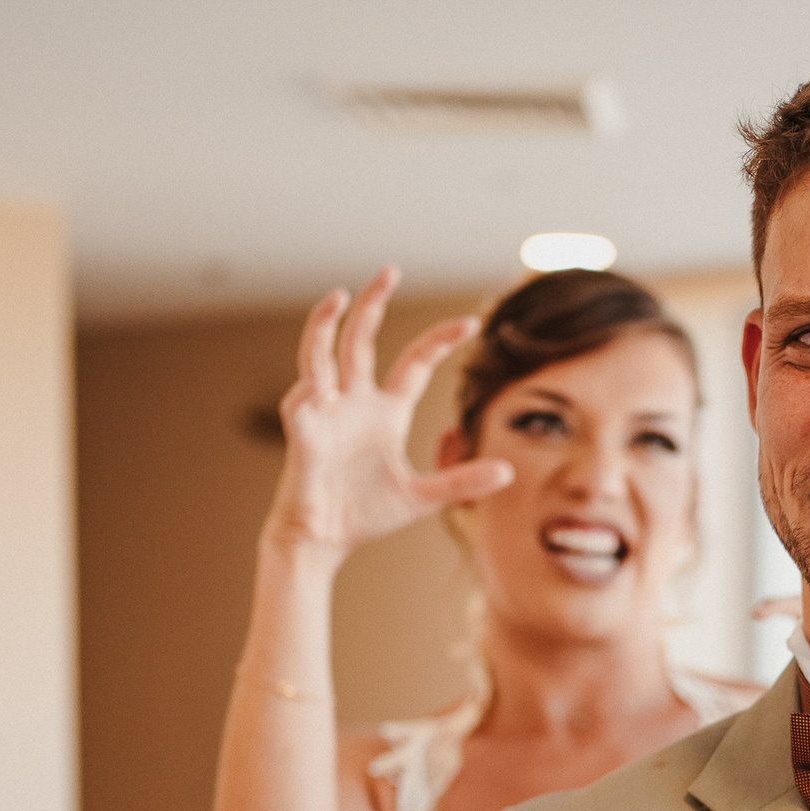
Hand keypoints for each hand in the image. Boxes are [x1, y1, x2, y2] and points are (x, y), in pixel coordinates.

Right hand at [258, 265, 513, 568]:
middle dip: (373, 304)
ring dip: (325, 325)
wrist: (323, 541)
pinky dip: (308, 393)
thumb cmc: (365, 515)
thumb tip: (508, 471)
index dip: (440, 340)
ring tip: (339, 296)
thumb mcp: (422, 497)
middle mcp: (354, 402)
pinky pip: (301, 404)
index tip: (470, 323)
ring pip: (321, 355)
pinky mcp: (303, 434)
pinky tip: (316, 387)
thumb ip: (460, 480)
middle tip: (390, 270)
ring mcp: (326, 413)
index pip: (414, 362)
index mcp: (385, 411)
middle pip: (361, 340)